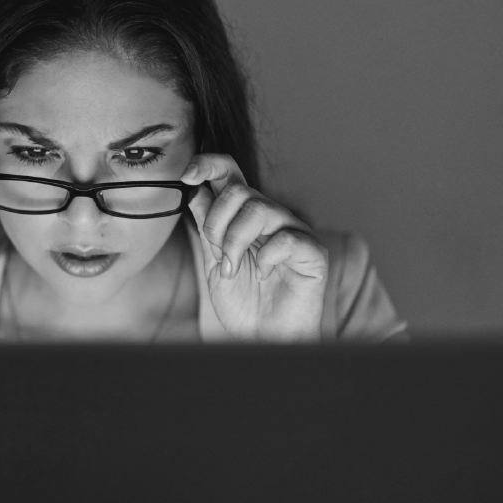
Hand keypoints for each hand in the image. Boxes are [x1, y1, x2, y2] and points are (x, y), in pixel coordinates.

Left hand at [181, 154, 327, 340]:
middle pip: (239, 191)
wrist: (264, 338)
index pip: (230, 173)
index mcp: (244, 216)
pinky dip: (266, 258)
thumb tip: (196, 191)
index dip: (209, 165)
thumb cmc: (244, 303)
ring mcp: (294, 232)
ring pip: (259, 209)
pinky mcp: (313, 253)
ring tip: (232, 269)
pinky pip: (286, 238)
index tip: (188, 176)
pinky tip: (263, 275)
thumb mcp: (215, 261)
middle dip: (216, 222)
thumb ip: (208, 227)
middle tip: (217, 254)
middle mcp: (270, 217)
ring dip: (235, 242)